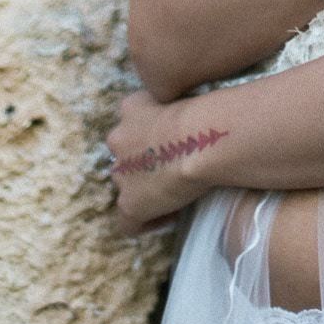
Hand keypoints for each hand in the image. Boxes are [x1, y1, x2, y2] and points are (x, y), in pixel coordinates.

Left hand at [105, 88, 218, 236]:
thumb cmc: (205, 113)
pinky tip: (171, 216)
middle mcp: (118, 138)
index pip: (134, 124)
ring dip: (146, 189)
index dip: (151, 137)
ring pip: (127, 186)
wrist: (201, 138)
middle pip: (126, 157)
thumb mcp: (185, 100)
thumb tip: (187, 128)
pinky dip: (148, 221)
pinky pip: (130, 222)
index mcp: (132, 107)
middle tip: (173, 169)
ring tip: (175, 193)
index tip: (171, 146)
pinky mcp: (129, 203)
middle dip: (144, 165)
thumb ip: (174, 112)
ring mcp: (121, 173)